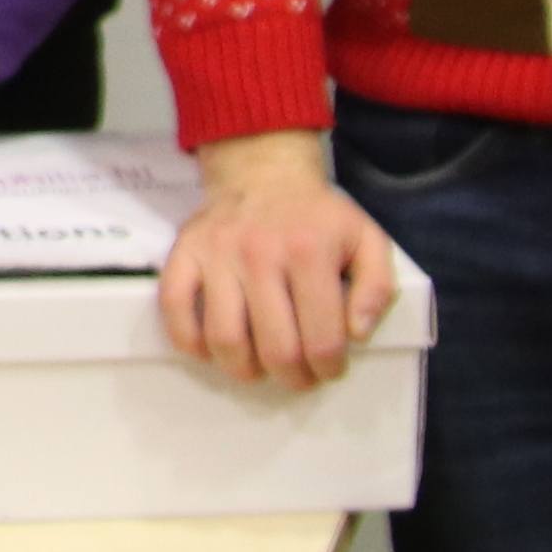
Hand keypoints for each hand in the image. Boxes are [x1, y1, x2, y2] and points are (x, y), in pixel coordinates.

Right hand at [164, 132, 407, 385]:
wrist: (263, 174)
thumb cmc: (317, 217)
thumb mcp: (366, 240)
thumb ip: (377, 288)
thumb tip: (356, 333)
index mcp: (310, 252)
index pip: (322, 338)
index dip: (329, 367)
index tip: (329, 368)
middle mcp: (260, 253)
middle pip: (275, 348)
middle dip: (292, 377)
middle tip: (298, 376)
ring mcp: (217, 254)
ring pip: (224, 339)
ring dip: (244, 370)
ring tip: (259, 368)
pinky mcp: (185, 253)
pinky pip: (175, 309)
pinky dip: (190, 341)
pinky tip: (212, 348)